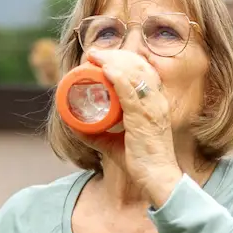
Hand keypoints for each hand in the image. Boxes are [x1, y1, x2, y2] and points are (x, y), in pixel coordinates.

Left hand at [86, 49, 183, 205]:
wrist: (157, 178)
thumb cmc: (140, 162)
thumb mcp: (114, 145)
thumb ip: (98, 135)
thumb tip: (75, 127)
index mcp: (155, 103)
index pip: (142, 71)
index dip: (123, 60)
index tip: (102, 58)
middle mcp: (156, 101)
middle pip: (137, 67)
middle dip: (114, 56)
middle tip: (93, 54)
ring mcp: (152, 107)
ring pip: (133, 74)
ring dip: (112, 61)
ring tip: (94, 56)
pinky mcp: (144, 117)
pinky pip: (131, 91)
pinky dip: (118, 77)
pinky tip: (105, 68)